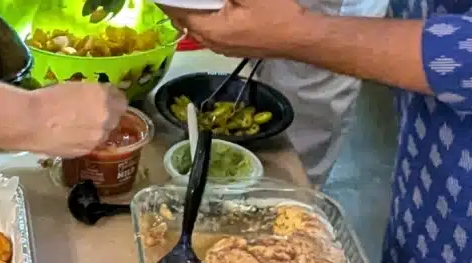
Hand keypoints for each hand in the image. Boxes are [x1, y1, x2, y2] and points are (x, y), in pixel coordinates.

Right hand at [23, 83, 126, 157]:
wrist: (30, 122)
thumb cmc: (48, 99)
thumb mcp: (75, 87)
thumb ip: (94, 93)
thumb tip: (100, 98)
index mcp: (105, 99)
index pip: (121, 99)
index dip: (112, 99)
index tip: (104, 99)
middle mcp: (106, 120)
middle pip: (115, 118)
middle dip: (106, 115)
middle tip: (89, 112)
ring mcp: (97, 139)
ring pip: (104, 134)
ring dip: (96, 129)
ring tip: (77, 125)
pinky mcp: (85, 152)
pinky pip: (91, 144)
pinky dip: (84, 140)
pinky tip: (69, 135)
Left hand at [161, 0, 318, 58]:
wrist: (302, 38)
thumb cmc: (277, 15)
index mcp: (211, 31)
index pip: (178, 13)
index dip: (169, 1)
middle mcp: (212, 44)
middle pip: (185, 22)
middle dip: (178, 6)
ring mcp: (224, 48)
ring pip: (198, 28)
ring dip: (192, 12)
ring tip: (191, 1)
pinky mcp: (234, 48)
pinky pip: (211, 32)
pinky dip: (206, 18)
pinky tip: (214, 8)